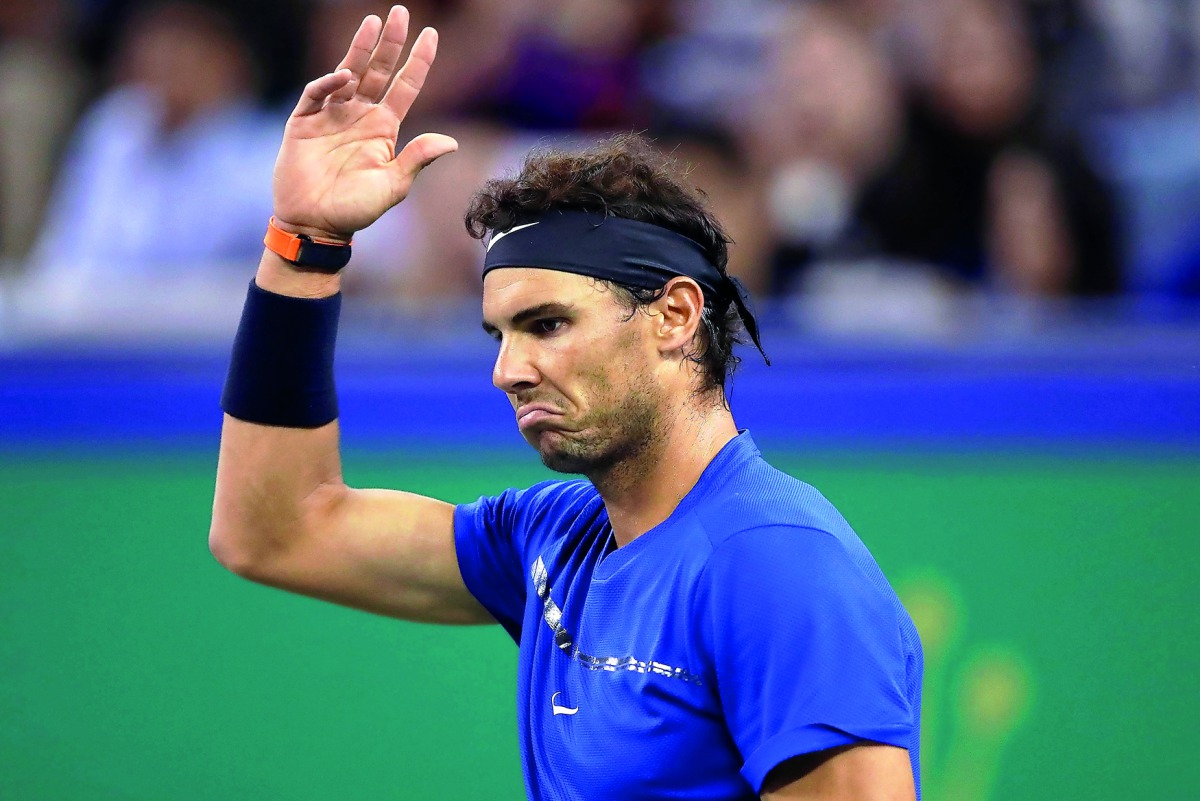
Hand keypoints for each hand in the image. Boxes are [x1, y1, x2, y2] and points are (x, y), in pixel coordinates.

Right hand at [272, 5, 457, 241]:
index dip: (418, 61)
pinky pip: (317, 94)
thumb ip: (417, 160)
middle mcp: (359, 115)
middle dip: (390, 43)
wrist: (314, 225)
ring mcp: (331, 116)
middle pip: (378, 70)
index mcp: (383, 128)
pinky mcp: (304, 122)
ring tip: (374, 22)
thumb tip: (452, 142)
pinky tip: (344, 76)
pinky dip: (329, 83)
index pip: (405, 86)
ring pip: (348, 72)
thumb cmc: (355, 210)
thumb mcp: (393, 186)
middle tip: (401, 13)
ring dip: (361, 48)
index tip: (431, 35)